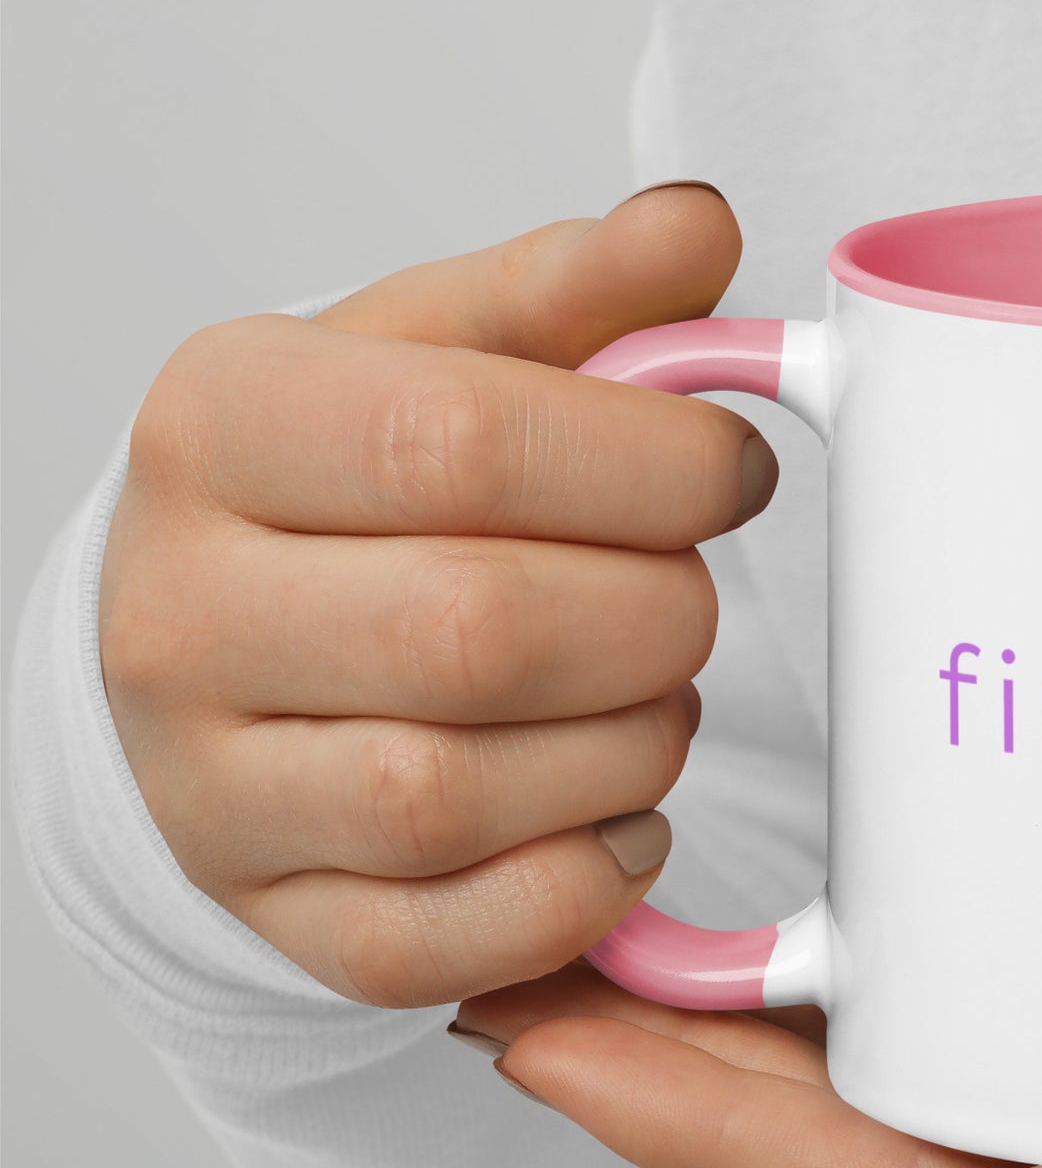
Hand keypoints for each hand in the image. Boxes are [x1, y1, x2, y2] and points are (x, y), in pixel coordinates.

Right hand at [100, 185, 771, 1006]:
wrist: (220, 636)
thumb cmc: (355, 483)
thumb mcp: (439, 350)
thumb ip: (574, 292)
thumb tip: (698, 226)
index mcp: (222, 427)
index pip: (459, 441)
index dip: (648, 463)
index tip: (733, 468)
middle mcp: (182, 612)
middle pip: (474, 631)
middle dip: (654, 614)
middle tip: (692, 592)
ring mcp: (210, 786)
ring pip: (457, 797)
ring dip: (628, 748)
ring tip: (654, 692)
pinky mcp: (276, 913)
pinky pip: (442, 941)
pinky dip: (577, 885)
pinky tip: (620, 816)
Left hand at [454, 966, 1041, 1167]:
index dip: (684, 1119)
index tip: (543, 1034)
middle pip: (832, 1133)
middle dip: (666, 1060)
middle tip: (529, 953)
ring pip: (892, 1078)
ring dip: (752, 1016)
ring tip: (633, 925)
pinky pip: (988, 1024)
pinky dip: (889, 977)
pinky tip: (854, 911)